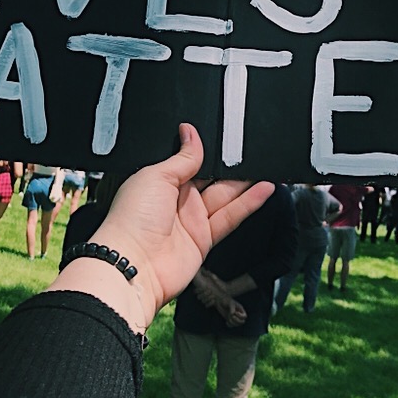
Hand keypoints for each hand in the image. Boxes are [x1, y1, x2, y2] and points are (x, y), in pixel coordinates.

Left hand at [50, 123, 273, 330]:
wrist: (133, 264)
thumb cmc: (132, 218)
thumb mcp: (156, 175)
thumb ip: (182, 157)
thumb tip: (190, 133)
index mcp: (160, 181)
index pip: (190, 161)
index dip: (208, 151)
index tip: (227, 138)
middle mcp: (177, 200)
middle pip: (211, 178)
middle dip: (229, 166)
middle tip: (249, 151)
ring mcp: (191, 220)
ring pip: (224, 196)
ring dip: (244, 183)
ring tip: (265, 167)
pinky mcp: (204, 239)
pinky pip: (230, 217)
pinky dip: (248, 203)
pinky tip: (263, 190)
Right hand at [193, 269, 222, 307]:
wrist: (226, 289)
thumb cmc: (219, 283)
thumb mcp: (213, 277)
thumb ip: (208, 274)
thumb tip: (202, 268)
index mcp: (202, 288)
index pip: (195, 291)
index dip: (198, 290)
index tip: (203, 287)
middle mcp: (203, 294)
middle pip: (199, 297)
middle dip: (203, 294)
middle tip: (209, 290)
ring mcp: (207, 299)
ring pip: (202, 301)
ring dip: (207, 298)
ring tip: (213, 295)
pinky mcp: (211, 303)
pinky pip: (206, 306)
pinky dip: (209, 303)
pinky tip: (214, 300)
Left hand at [217, 296, 246, 327]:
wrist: (220, 301)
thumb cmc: (226, 300)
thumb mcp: (230, 303)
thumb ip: (232, 308)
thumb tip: (232, 314)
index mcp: (240, 310)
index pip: (244, 316)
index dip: (240, 316)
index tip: (235, 312)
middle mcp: (238, 314)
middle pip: (242, 322)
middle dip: (237, 321)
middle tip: (232, 316)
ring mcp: (234, 317)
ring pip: (236, 324)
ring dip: (232, 323)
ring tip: (228, 318)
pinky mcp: (229, 319)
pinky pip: (231, 325)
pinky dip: (229, 325)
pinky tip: (226, 322)